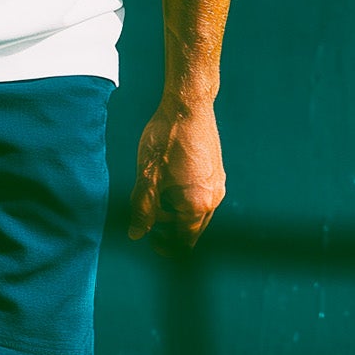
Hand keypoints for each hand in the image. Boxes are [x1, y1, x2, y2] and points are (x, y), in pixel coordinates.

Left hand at [129, 102, 225, 253]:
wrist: (188, 107)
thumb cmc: (166, 140)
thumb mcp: (148, 177)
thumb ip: (142, 209)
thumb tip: (137, 234)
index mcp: (197, 205)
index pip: (185, 240)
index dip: (167, 247)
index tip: (152, 243)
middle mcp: (214, 198)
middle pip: (193, 228)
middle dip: (171, 230)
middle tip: (148, 222)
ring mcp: (218, 183)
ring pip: (198, 210)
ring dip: (177, 212)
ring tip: (155, 199)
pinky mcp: (217, 170)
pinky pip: (202, 194)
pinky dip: (185, 197)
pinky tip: (169, 181)